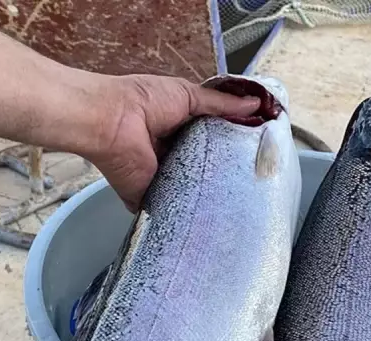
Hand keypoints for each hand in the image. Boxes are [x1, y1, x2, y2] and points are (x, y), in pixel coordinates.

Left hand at [89, 74, 260, 211]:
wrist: (112, 123)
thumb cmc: (143, 101)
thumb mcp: (189, 95)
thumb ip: (221, 104)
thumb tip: (254, 104)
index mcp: (180, 128)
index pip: (213, 140)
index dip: (233, 144)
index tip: (257, 150)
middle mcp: (173, 154)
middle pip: (206, 167)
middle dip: (226, 172)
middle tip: (253, 179)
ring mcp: (163, 178)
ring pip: (193, 189)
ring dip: (210, 192)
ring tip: (240, 199)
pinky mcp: (152, 197)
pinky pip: (173, 208)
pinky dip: (187, 211)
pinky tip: (211, 214)